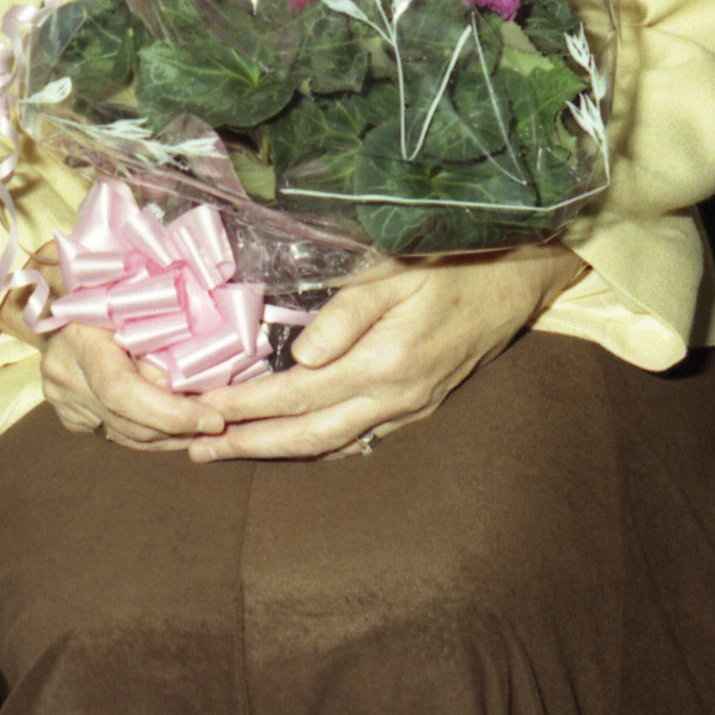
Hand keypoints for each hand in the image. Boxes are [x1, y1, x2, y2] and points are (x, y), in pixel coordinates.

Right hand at [37, 319, 227, 452]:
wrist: (66, 300)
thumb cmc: (112, 291)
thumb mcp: (137, 305)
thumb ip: (162, 340)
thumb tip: (203, 381)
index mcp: (79, 340)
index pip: (122, 391)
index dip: (169, 412)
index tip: (212, 419)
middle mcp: (64, 376)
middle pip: (128, 422)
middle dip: (178, 428)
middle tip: (218, 422)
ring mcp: (63, 400)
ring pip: (125, 436)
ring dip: (169, 436)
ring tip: (203, 425)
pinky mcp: (70, 415)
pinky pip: (116, 435)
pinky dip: (150, 434)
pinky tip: (174, 425)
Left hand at [184, 241, 582, 462]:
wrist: (517, 279)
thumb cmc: (450, 262)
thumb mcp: (394, 271)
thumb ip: (346, 312)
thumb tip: (300, 357)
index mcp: (384, 363)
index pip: (298, 394)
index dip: (246, 405)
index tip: (202, 409)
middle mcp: (397, 398)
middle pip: (309, 435)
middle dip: (250, 445)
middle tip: (197, 452)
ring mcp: (411, 409)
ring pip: (333, 444)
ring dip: (279, 451)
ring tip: (230, 452)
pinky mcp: (421, 407)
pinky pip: (361, 439)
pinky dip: (319, 446)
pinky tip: (293, 445)